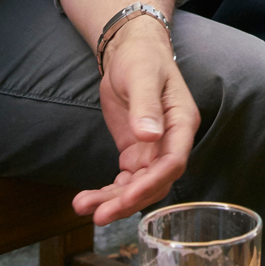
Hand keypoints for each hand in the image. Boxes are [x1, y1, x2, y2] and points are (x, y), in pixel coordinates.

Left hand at [71, 22, 200, 224]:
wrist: (129, 50)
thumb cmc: (142, 57)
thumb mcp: (142, 75)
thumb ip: (146, 106)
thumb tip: (149, 136)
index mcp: (181, 123)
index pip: (173, 162)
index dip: (151, 183)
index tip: (127, 196)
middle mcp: (171, 141)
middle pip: (155, 182)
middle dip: (128, 201)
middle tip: (99, 214)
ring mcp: (153, 150)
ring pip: (138, 186)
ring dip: (114, 201)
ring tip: (83, 207)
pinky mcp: (135, 153)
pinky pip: (126, 180)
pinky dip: (109, 192)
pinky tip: (89, 199)